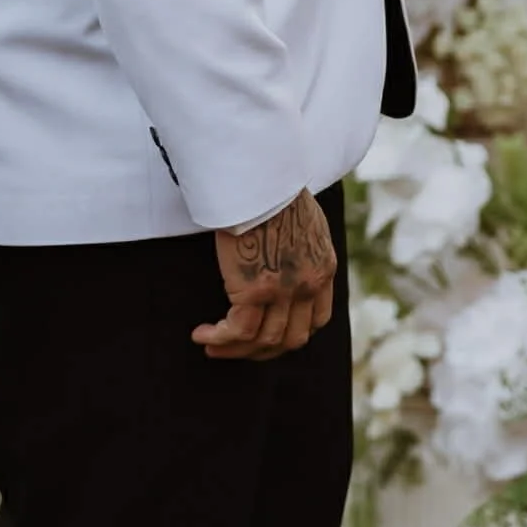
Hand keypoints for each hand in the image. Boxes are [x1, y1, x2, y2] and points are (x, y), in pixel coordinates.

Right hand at [192, 189, 336, 361]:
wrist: (262, 175)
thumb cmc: (274, 185)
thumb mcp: (305, 218)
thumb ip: (303, 244)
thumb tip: (284, 252)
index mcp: (324, 267)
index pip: (317, 319)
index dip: (292, 332)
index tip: (268, 334)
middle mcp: (309, 285)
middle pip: (291, 339)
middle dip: (262, 351)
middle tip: (236, 348)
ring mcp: (284, 291)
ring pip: (263, 341)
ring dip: (235, 349)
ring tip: (211, 345)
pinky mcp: (256, 290)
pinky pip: (238, 330)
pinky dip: (220, 338)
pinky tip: (202, 334)